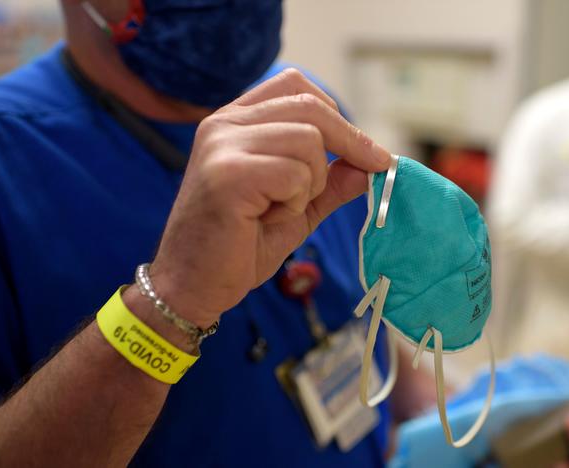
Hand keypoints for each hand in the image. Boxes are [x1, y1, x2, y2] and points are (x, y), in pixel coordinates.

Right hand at [148, 69, 390, 326]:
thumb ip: (331, 182)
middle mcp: (224, 123)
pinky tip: (267, 219)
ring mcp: (222, 145)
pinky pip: (294, 174)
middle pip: (310, 107)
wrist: (193, 286)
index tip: (368, 150)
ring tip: (281, 209)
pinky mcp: (227, 174)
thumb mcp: (297, 208)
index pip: (296, 86)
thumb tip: (375, 162)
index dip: (338, 115)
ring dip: (312, 184)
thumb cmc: (240, 246)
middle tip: (374, 168)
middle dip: (351, 142)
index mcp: (235, 121)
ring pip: (308, 141)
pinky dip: (296, 202)